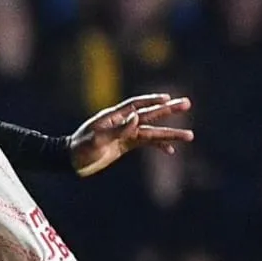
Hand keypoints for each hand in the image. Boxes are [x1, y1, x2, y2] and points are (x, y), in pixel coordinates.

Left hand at [69, 94, 193, 177]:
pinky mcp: (125, 146)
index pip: (137, 105)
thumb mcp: (98, 139)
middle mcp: (122, 123)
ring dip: (170, 134)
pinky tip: (170, 150)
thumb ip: (118, 128)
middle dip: (169, 110)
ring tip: (190, 135)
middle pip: (149, 115)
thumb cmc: (81, 148)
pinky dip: (158, 146)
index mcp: (114, 117)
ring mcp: (125, 134)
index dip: (152, 100)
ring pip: (152, 132)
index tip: (168, 98)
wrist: (71, 161)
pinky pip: (145, 144)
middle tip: (187, 104)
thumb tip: (137, 116)